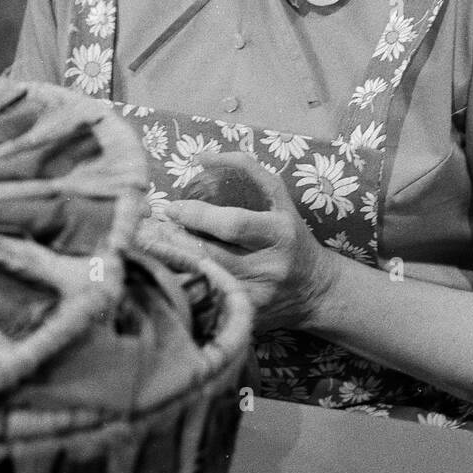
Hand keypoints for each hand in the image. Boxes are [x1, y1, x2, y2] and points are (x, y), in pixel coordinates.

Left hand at [164, 154, 338, 332]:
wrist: (317, 290)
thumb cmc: (291, 236)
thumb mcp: (280, 200)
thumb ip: (249, 174)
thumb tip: (201, 158)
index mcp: (281, 232)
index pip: (235, 223)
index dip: (198, 214)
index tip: (173, 206)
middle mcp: (272, 264)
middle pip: (215, 253)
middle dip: (180, 238)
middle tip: (157, 226)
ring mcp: (259, 293)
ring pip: (209, 276)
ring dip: (177, 258)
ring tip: (155, 244)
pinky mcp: (249, 314)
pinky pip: (212, 295)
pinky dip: (189, 281)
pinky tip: (171, 271)